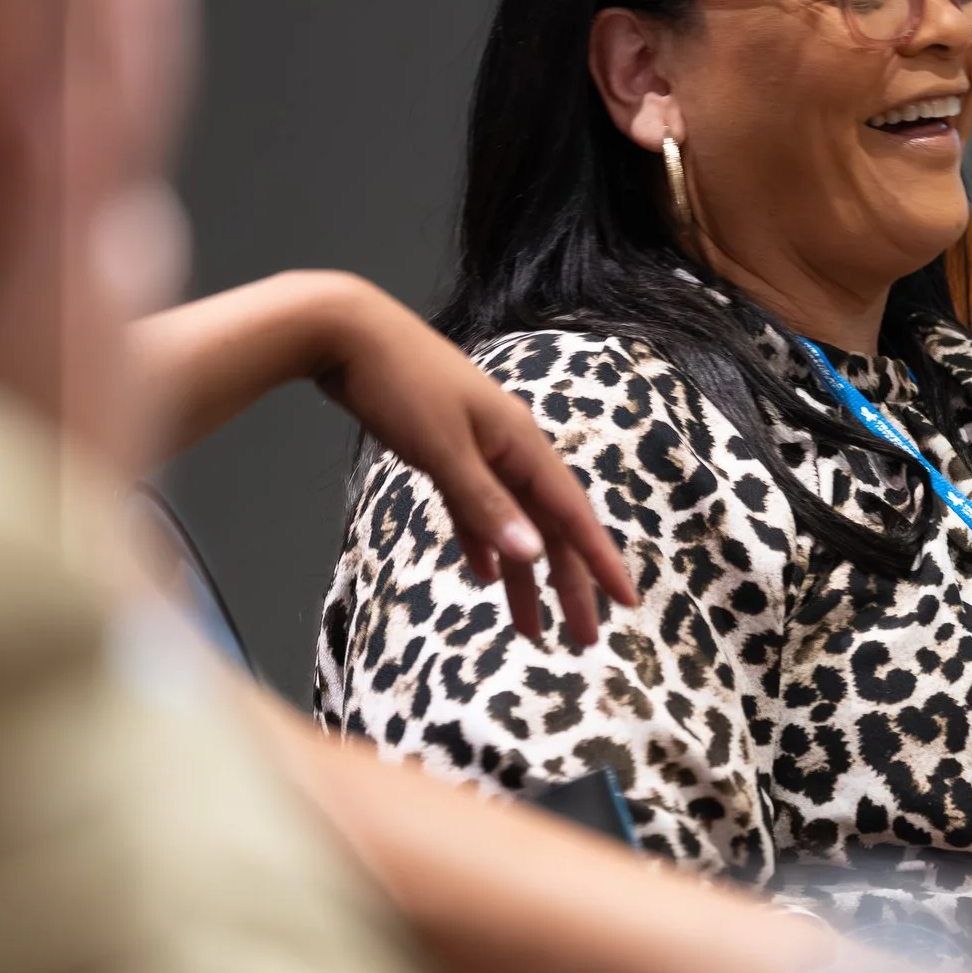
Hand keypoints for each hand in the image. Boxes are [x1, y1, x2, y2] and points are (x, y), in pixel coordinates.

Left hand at [133, 271, 636, 643]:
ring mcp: (480, 448)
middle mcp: (510, 448)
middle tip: (582, 641)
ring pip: (514, 523)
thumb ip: (485, 505)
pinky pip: (478, 508)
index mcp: (520, 444)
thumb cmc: (397, 381)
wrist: (344, 331)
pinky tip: (486, 576)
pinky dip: (485, 543)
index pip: (572, 515)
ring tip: (532, 630)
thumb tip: (530, 555)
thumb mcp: (442, 449)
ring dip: (524, 576)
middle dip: (567, 585)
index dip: (600, 563)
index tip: (627, 604)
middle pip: (548, 527)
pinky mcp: (448, 450)